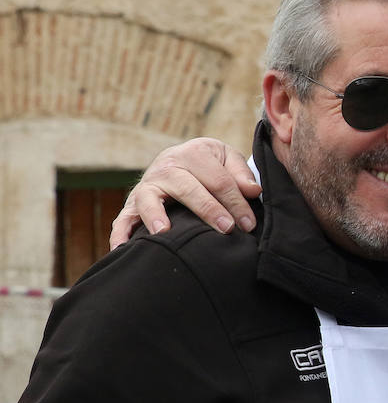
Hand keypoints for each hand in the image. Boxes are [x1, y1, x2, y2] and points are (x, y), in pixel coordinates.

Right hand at [108, 137, 260, 246]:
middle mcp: (167, 166)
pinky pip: (123, 218)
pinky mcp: (133, 202)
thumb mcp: (228, 159)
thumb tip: (253, 191)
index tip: (249, 224)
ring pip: (149, 198)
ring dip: (155, 215)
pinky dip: (120, 232)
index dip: (237, 202)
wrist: (182, 159)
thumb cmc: (211, 165)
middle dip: (208, 209)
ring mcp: (148, 184)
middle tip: (227, 228)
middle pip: (187, 188)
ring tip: (163, 232)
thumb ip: (241, 173)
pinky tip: (122, 249)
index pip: (219, 180)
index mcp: (194, 153)